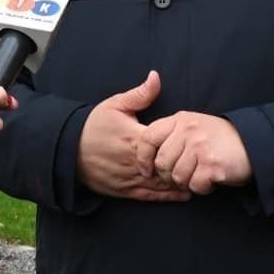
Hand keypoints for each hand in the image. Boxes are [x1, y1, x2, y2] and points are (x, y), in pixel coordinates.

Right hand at [78, 71, 189, 201]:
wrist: (68, 149)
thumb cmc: (93, 124)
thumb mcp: (115, 104)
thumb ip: (140, 94)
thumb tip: (156, 76)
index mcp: (134, 138)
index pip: (165, 144)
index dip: (181, 145)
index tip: (197, 144)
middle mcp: (134, 161)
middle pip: (167, 167)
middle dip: (184, 166)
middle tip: (205, 164)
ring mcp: (129, 178)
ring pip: (161, 184)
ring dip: (180, 183)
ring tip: (200, 180)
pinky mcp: (124, 191)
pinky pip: (149, 196)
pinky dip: (168, 197)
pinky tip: (184, 195)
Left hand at [135, 111, 251, 194]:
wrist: (253, 142)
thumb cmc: (218, 138)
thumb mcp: (193, 125)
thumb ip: (171, 134)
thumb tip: (148, 158)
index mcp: (180, 119)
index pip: (148, 138)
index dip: (143, 158)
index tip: (147, 170)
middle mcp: (188, 130)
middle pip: (162, 163)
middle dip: (169, 175)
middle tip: (183, 175)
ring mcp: (200, 147)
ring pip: (177, 177)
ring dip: (188, 182)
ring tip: (200, 174)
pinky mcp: (212, 164)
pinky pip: (195, 185)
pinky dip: (202, 188)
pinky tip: (211, 179)